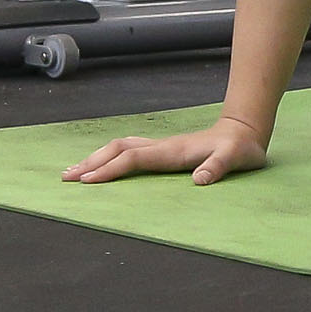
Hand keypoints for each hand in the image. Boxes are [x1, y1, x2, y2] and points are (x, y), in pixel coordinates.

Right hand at [62, 116, 268, 186]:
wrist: (244, 130)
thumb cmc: (241, 149)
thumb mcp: (236, 159)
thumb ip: (219, 167)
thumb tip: (200, 179)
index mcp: (173, 151)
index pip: (134, 159)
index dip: (111, 169)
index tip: (87, 181)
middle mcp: (162, 146)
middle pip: (118, 150)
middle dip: (91, 162)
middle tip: (66, 178)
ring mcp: (161, 146)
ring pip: (120, 147)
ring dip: (96, 158)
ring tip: (73, 172)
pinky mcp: (162, 149)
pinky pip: (128, 150)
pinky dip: (109, 157)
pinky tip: (100, 164)